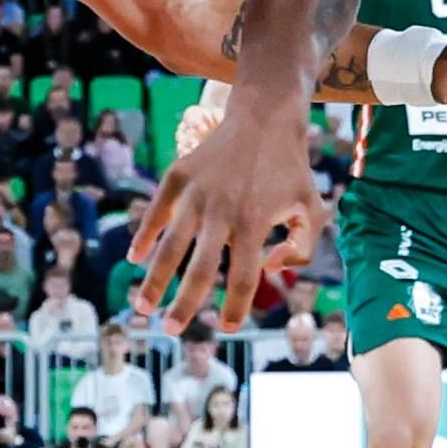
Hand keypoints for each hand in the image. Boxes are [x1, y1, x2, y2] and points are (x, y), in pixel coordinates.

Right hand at [130, 97, 322, 329]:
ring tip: (142, 307)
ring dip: (154, 279)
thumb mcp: (312, 208)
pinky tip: (135, 258)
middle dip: (183, 305)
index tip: (227, 328)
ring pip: (170, 246)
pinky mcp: (178, 176)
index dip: (234, 307)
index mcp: (254, 223)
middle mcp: (222, 211)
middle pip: (199, 269)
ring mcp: (196, 194)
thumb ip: (302, 248)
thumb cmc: (291, 169)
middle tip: (172, 331)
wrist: (265, 117)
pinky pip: (156, 212)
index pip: (242, 277)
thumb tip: (268, 268)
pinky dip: (144, 236)